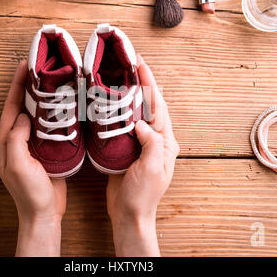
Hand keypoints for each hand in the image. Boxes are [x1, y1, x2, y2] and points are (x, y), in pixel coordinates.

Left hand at [0, 60, 65, 256]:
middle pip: (21, 106)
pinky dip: (53, 113)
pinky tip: (62, 106)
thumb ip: (16, 139)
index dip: (16, 85)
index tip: (24, 66)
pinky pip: (47, 126)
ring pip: (34, 114)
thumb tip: (24, 116)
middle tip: (40, 68)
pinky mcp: (44, 149)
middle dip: (27, 86)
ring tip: (51, 81)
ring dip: (41, 98)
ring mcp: (30, 144)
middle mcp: (15, 140)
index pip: (10, 107)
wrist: (44, 212)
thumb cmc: (29, 193)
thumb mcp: (18, 165)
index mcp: (5, 142)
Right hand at [106, 55, 179, 256]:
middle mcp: (156, 139)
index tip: (140, 65)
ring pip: (137, 111)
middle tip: (130, 62)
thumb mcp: (150, 170)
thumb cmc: (142, 196)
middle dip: (142, 82)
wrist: (129, 214)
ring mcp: (142, 143)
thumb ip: (151, 143)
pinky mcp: (128, 148)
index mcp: (165, 142)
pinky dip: (119, 109)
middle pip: (150, 104)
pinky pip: (125, 124)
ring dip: (131, 92)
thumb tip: (141, 122)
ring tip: (120, 75)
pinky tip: (111, 101)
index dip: (150, 84)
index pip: (158, 106)